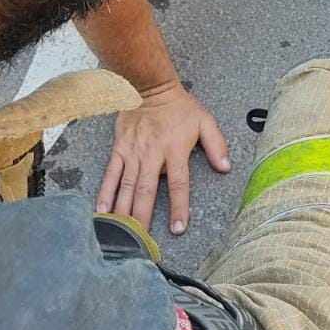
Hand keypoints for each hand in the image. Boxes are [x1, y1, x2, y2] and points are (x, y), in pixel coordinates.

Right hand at [98, 80, 228, 233]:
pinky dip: (106, 193)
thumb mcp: (205, 121)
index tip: (177, 229)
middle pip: (146, 191)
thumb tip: (226, 167)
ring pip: (127, 187)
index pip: (178, 184)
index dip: (178, 207)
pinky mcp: (118, 149)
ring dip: (124, 211)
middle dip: (143, 218)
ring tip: (122, 234)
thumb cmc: (179, 106)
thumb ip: (217, 145)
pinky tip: (103, 212)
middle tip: (141, 242)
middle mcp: (152, 154)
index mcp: (174, 150)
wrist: (148, 87)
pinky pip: (111, 175)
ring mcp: (132, 153)